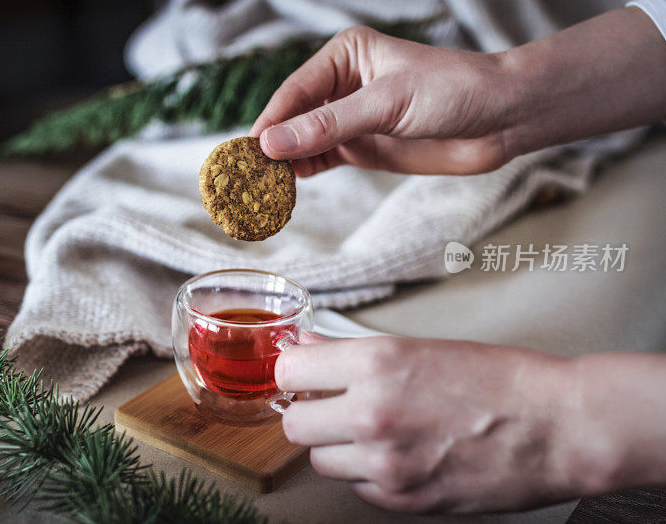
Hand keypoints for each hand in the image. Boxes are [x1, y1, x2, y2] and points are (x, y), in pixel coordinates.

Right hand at [250, 26, 512, 176]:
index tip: (248, 150)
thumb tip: (273, 144)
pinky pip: (321, 159)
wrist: (501, 119)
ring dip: (283, 162)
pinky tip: (286, 187)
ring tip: (259, 186)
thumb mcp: (388, 103)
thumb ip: (330, 125)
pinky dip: (303, 173)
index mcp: (345, 55)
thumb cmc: (453, 91)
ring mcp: (350, 118)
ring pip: (303, 141)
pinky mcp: (361, 147)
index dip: (271, 121)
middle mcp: (341, 84)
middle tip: (245, 174)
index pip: (296, 91)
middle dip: (271, 144)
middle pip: (293, 116)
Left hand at [276, 335, 583, 512]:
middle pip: (294, 424)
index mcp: (376, 363)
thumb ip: (350, 352)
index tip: (306, 376)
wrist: (558, 426)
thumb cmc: (498, 379)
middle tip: (336, 406)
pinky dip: (368, 474)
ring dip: (338, 446)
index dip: (297, 373)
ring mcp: (386, 463)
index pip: (289, 372)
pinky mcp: (403, 500)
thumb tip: (306, 346)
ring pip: (321, 460)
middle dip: (311, 414)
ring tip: (377, 432)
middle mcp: (372, 414)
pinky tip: (400, 455)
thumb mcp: (418, 348)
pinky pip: (357, 487)